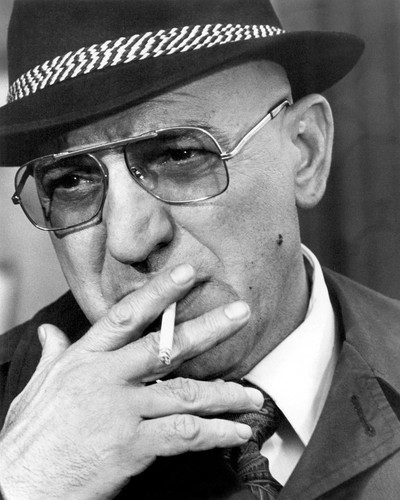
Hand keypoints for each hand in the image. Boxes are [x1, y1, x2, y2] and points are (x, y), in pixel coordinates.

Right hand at [0, 264, 262, 499]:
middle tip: (242, 314)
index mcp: (84, 358)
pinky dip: (215, 433)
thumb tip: (49, 331)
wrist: (19, 487)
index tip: (188, 272)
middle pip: (166, 347)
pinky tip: (237, 432)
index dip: (159, 291)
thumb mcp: (35, 388)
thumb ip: (51, 355)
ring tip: (253, 396)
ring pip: (185, 393)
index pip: (126, 315)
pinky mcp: (131, 447)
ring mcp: (120, 412)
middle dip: (208, 329)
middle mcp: (106, 378)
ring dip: (225, 393)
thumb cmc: (30, 437)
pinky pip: (184, 435)